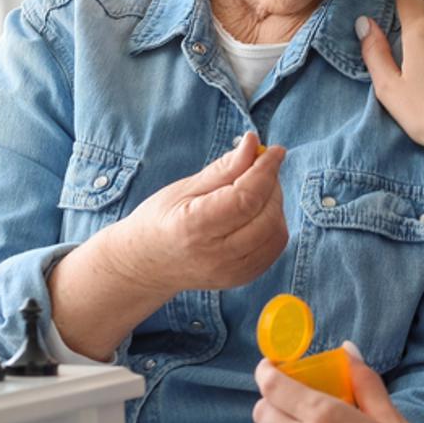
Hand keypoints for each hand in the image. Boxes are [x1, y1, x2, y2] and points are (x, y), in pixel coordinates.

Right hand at [51, 133, 288, 356]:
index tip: (275, 151)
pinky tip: (257, 213)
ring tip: (255, 191)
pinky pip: (275, 247)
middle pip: (266, 216)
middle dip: (272, 185)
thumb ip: (224, 168)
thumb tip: (253, 144)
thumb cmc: (161, 219)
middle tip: (260, 169)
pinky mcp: (243, 278)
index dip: (265, 171)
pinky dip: (274, 224)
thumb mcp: (186, 187)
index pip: (245, 198)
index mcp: (194, 228)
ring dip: (275, 204)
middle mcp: (216, 256)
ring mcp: (231, 272)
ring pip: (276, 232)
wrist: (147, 264)